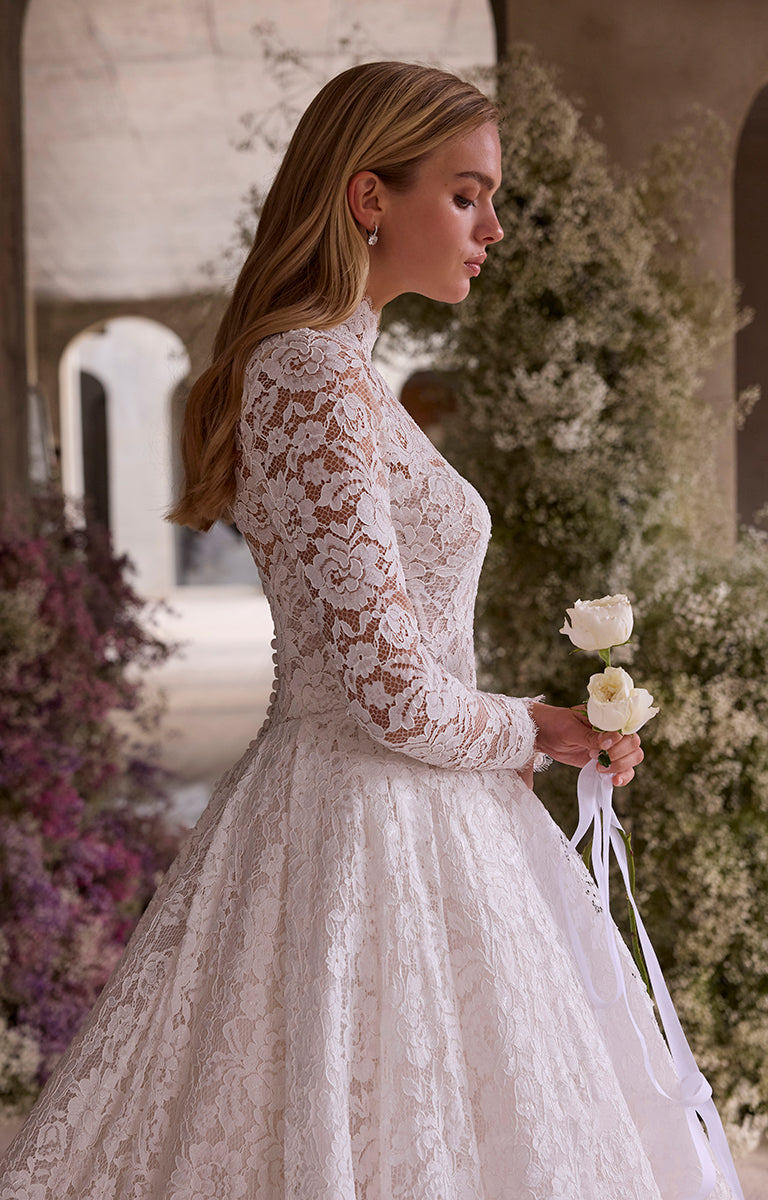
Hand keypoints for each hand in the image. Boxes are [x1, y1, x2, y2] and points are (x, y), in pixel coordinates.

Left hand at [529, 701, 643, 786]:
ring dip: (621, 766)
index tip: (603, 747)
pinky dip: (623, 776)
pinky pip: (624, 770)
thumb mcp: (570, 729)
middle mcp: (614, 732)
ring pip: (633, 758)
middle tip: (595, 757)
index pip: (627, 729)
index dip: (620, 740)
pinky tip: (613, 781)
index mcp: (608, 718)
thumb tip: (611, 741)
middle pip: (633, 745)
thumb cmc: (556, 724)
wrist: (544, 734)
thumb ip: (589, 736)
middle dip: (620, 755)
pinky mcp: (607, 762)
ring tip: (599, 768)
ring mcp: (612, 748)